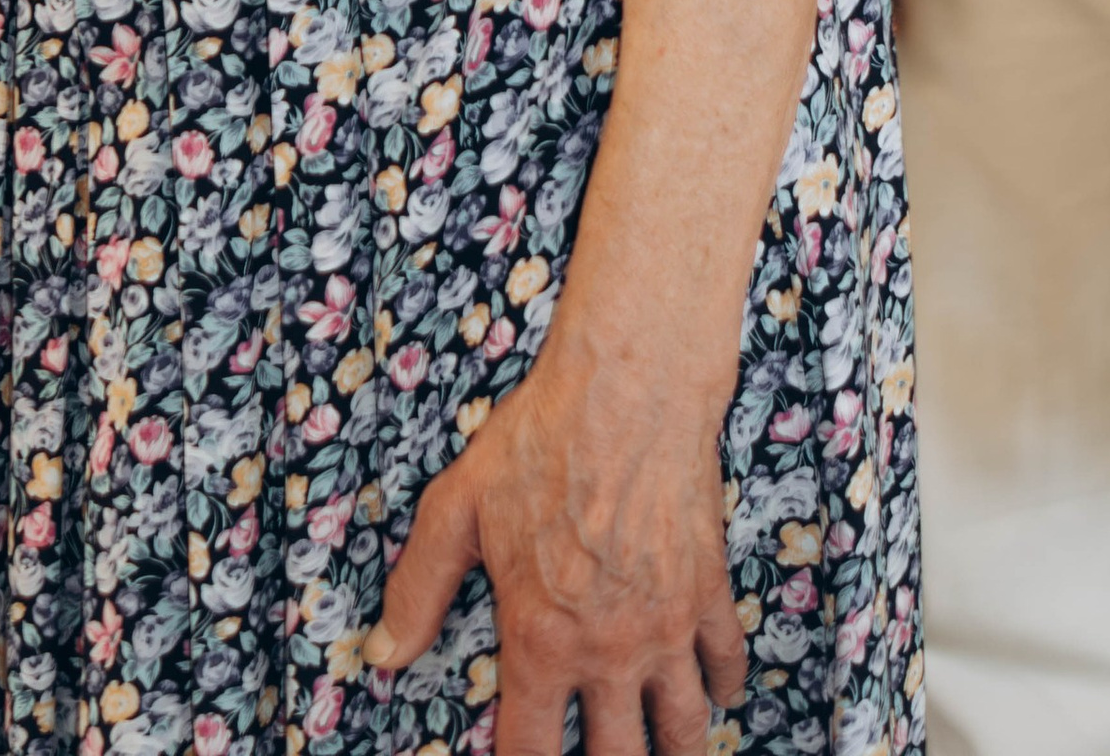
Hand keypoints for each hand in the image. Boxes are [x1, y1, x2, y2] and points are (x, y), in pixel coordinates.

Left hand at [368, 329, 741, 753]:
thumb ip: (420, 588)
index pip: (531, 752)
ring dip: (671, 748)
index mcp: (543, 640)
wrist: (629, 390)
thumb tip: (383, 655)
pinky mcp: (708, 592)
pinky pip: (727, 664)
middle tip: (594, 754)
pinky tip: (711, 688)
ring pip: (683, 729)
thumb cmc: (540, 441)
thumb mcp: (457, 508)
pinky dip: (723, 687)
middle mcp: (609, 652)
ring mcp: (667, 627)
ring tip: (655, 749)